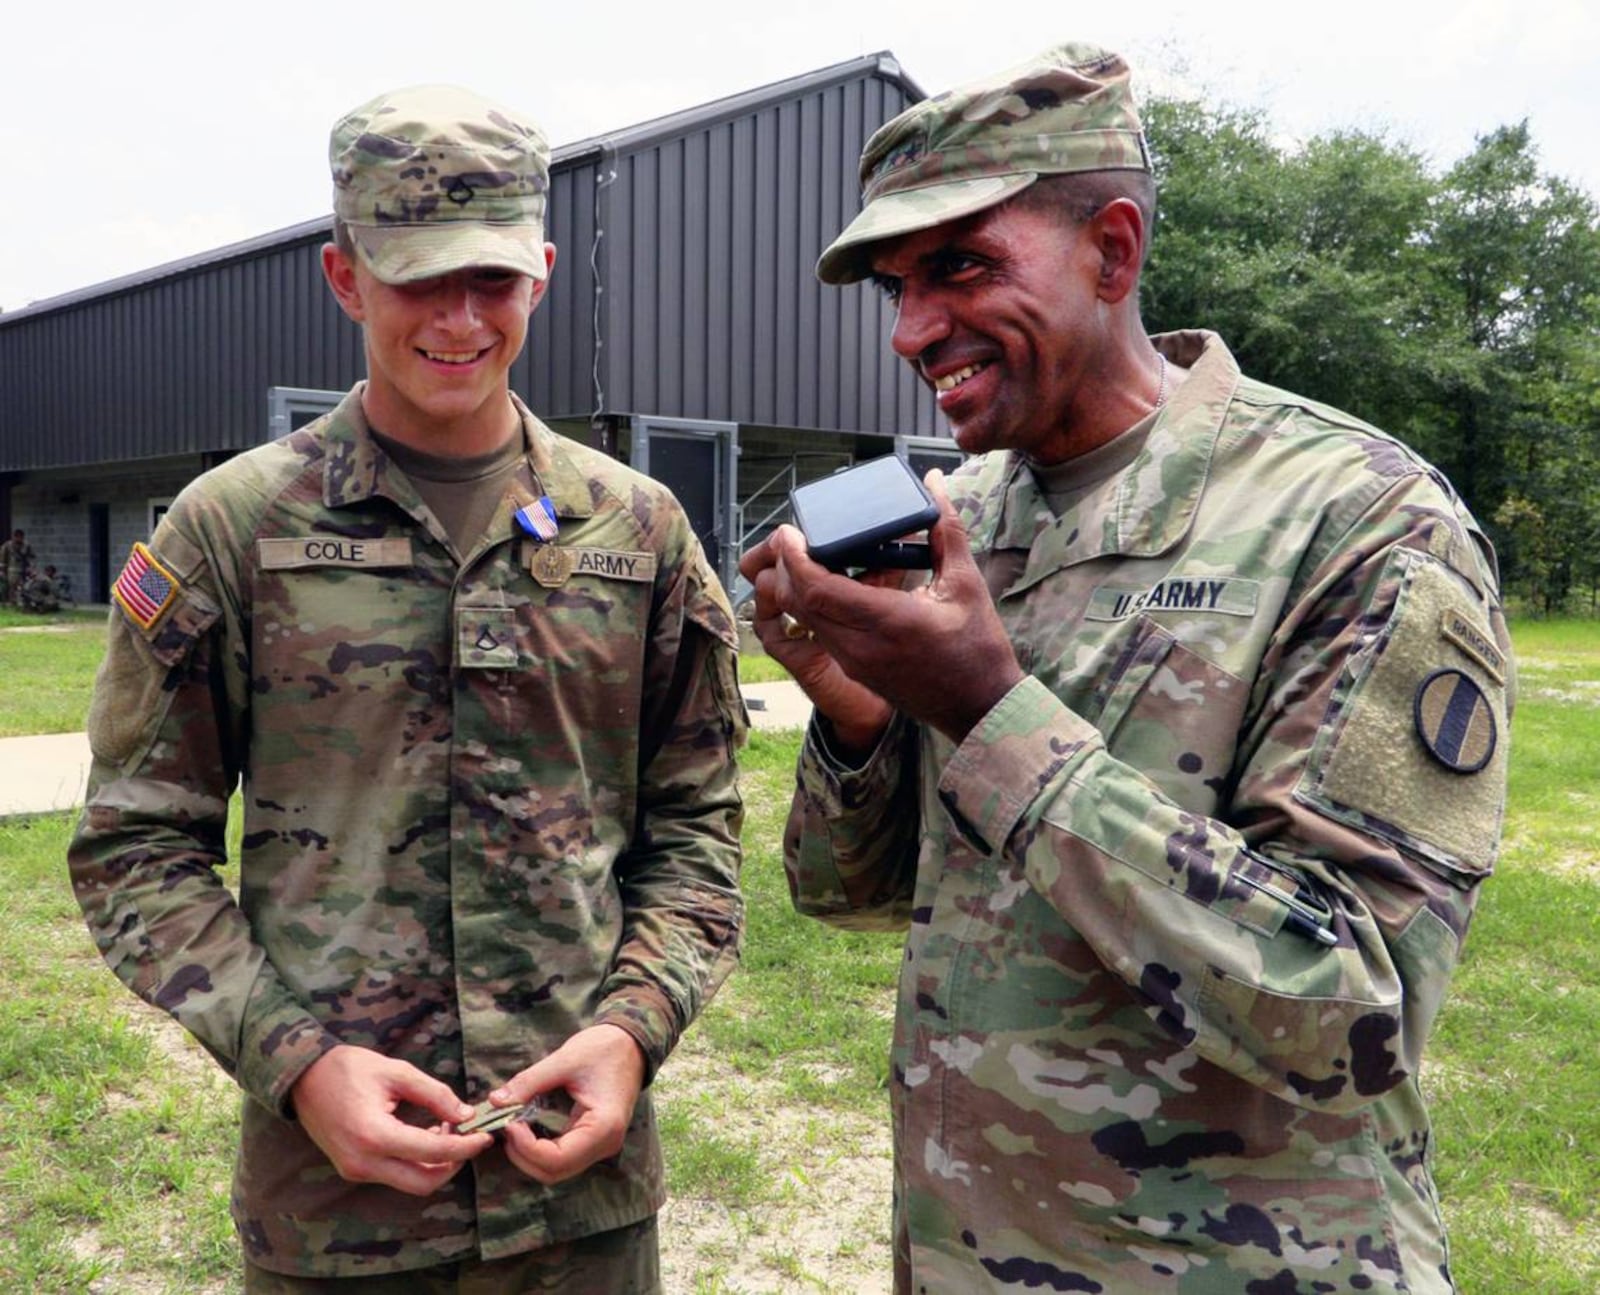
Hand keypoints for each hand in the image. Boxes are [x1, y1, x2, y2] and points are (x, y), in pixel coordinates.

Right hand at [290, 1045, 488, 1195]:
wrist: (304, 1078)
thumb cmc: (350, 1069)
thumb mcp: (398, 1072)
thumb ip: (435, 1095)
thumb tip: (466, 1115)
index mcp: (374, 1135)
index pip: (432, 1152)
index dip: (465, 1147)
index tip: (485, 1136)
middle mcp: (363, 1162)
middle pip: (423, 1182)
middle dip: (453, 1163)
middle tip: (468, 1137)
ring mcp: (355, 1170)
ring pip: (409, 1183)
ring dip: (435, 1164)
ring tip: (444, 1129)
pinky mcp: (352, 1170)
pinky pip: (393, 1176)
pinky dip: (416, 1162)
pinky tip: (424, 1135)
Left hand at [490, 1024, 646, 1184]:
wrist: (631, 1043)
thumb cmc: (604, 1048)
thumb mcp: (564, 1060)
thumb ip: (529, 1082)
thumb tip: (495, 1101)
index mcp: (604, 1127)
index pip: (557, 1159)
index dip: (526, 1147)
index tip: (509, 1122)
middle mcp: (605, 1145)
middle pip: (555, 1171)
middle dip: (523, 1155)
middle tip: (506, 1126)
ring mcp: (600, 1146)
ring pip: (557, 1169)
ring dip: (529, 1155)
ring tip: (514, 1127)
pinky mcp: (593, 1141)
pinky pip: (562, 1157)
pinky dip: (539, 1150)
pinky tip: (526, 1129)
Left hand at [757, 470, 1024, 745]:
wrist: (980, 707)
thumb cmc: (978, 647)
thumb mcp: (965, 582)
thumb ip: (945, 529)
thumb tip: (934, 482)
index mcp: (885, 621)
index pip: (816, 588)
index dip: (794, 558)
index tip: (788, 531)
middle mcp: (859, 645)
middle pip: (798, 602)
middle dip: (786, 567)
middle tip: (791, 536)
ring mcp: (854, 661)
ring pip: (805, 619)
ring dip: (797, 586)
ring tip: (806, 554)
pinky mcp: (855, 669)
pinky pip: (820, 632)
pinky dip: (814, 605)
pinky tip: (830, 583)